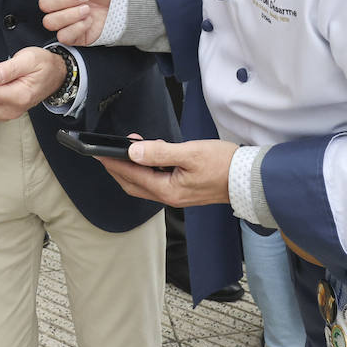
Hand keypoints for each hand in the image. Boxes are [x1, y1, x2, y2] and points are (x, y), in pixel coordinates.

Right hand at [33, 0, 112, 45]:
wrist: (122, 2)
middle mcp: (57, 3)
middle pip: (44, 4)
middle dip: (67, 0)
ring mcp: (63, 20)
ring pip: (50, 22)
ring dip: (72, 14)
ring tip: (88, 9)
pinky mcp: (71, 35)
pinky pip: (63, 36)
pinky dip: (77, 28)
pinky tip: (89, 21)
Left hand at [97, 138, 236, 206]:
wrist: (247, 179)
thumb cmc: (223, 165)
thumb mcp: (190, 153)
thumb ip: (160, 152)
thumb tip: (134, 151)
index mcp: (168, 190)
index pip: (132, 176)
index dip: (114, 163)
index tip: (99, 153)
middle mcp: (169, 197)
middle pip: (133, 185)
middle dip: (117, 169)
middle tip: (106, 153)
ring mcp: (176, 195)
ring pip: (143, 185)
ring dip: (131, 169)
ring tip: (128, 149)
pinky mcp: (182, 191)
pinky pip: (156, 182)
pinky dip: (146, 171)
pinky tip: (148, 157)